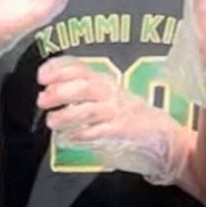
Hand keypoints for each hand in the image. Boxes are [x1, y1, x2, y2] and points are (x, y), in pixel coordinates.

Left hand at [36, 57, 188, 185]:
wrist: (163, 137)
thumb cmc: (129, 117)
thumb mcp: (107, 99)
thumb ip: (83, 93)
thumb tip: (48, 90)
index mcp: (106, 83)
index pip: (81, 69)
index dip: (60, 69)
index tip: (41, 75)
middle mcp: (111, 95)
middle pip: (84, 87)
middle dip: (60, 91)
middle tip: (43, 100)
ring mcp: (117, 113)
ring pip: (89, 109)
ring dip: (66, 115)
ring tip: (52, 121)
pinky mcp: (122, 131)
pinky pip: (99, 131)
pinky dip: (81, 134)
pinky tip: (69, 138)